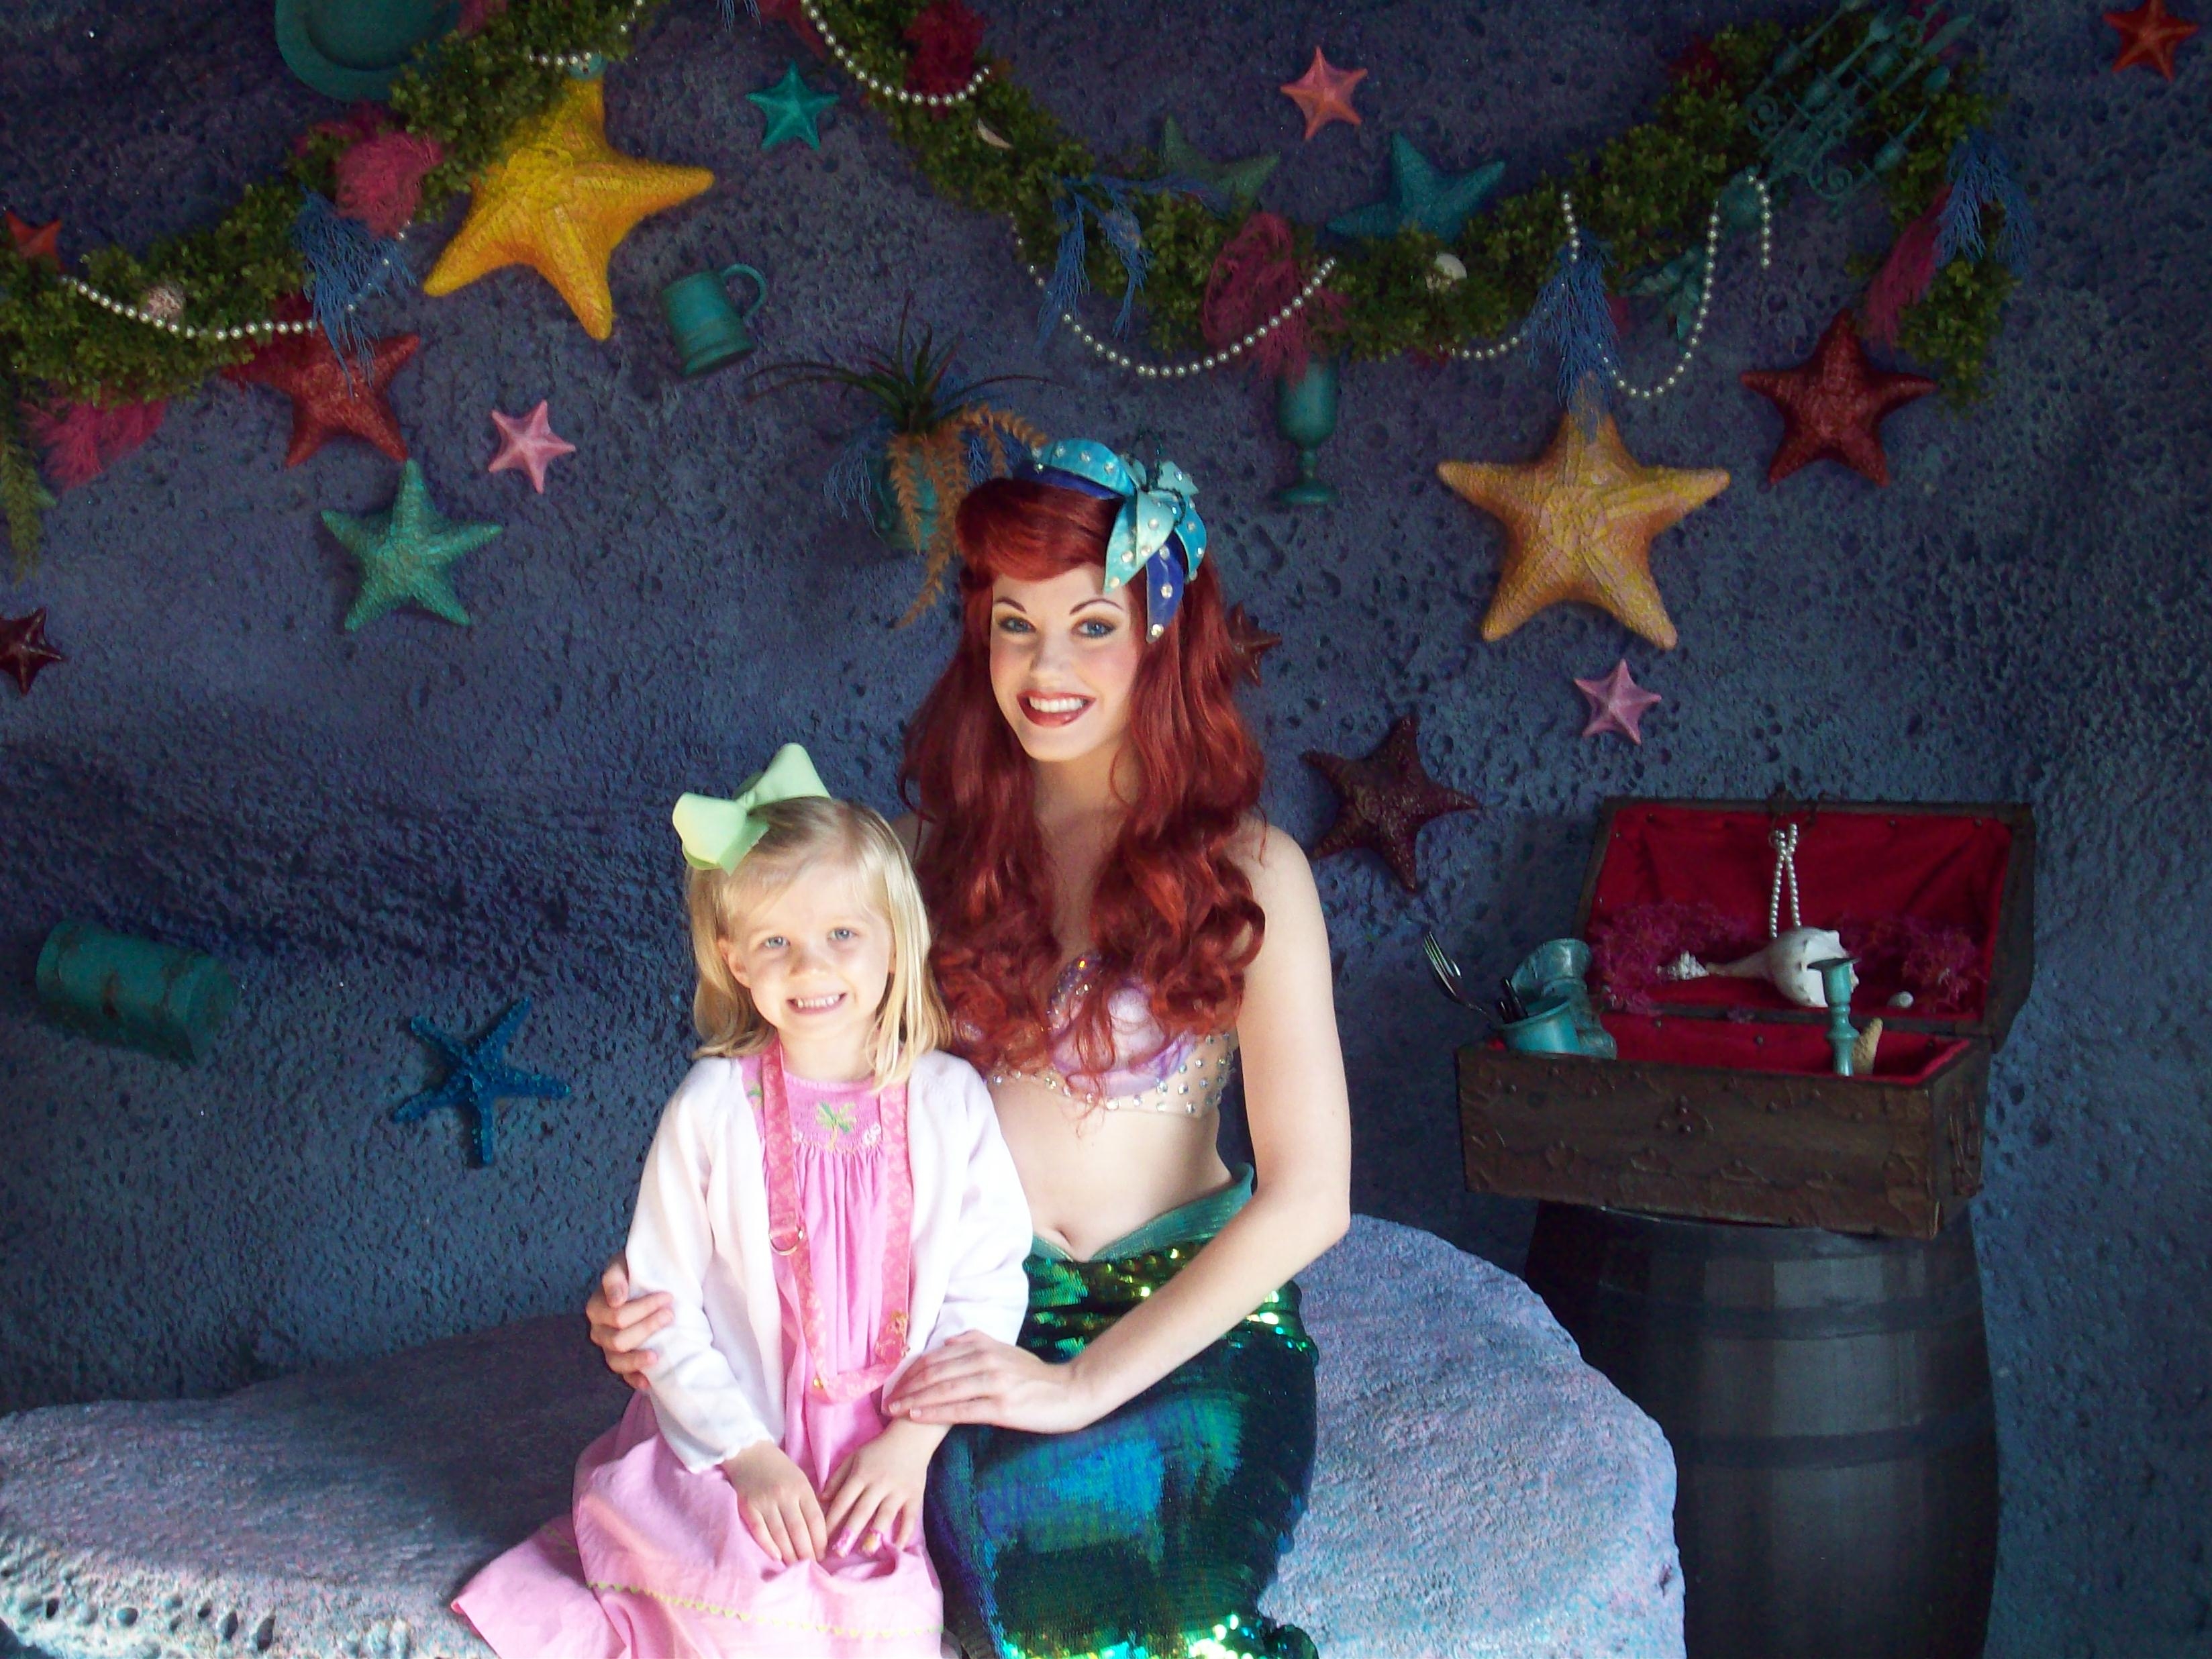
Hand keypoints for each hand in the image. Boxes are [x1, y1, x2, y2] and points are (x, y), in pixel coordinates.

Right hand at [584, 1257, 673, 1390]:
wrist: (645, 1284)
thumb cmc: (634, 1273)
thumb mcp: (623, 1264)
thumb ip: (615, 1276)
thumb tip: (616, 1300)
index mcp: (596, 1308)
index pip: (617, 1315)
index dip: (643, 1308)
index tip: (668, 1296)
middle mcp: (599, 1331)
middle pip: (619, 1339)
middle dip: (647, 1327)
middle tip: (670, 1314)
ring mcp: (608, 1349)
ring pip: (617, 1362)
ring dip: (638, 1359)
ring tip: (658, 1354)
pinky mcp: (621, 1362)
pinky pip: (623, 1377)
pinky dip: (634, 1380)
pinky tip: (648, 1382)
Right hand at [722, 1441, 829, 1564]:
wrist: (749, 1454)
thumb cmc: (779, 1469)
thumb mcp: (800, 1480)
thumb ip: (808, 1503)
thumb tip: (819, 1534)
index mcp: (801, 1487)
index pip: (815, 1519)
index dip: (820, 1540)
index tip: (824, 1555)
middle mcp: (784, 1495)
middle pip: (798, 1530)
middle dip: (807, 1552)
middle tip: (811, 1566)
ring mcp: (765, 1501)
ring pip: (780, 1534)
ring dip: (790, 1554)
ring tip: (796, 1566)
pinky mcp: (748, 1507)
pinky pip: (760, 1532)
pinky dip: (769, 1546)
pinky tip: (777, 1557)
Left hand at [821, 1419, 940, 1554]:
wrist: (911, 1436)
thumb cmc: (879, 1449)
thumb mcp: (854, 1457)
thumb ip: (838, 1478)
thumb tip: (821, 1500)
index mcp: (861, 1474)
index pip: (843, 1501)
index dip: (831, 1520)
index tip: (821, 1539)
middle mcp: (879, 1483)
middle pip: (862, 1510)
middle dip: (850, 1532)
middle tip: (838, 1553)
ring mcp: (898, 1490)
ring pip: (886, 1514)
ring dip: (875, 1534)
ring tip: (865, 1552)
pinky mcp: (915, 1495)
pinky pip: (910, 1516)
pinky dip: (905, 1532)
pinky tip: (898, 1547)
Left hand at [881, 1332, 1101, 1434]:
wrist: (1071, 1391)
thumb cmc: (1035, 1376)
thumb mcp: (1005, 1351)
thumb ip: (976, 1344)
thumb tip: (946, 1342)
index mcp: (984, 1344)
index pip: (935, 1356)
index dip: (910, 1370)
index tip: (893, 1384)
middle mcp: (986, 1359)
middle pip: (934, 1371)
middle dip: (905, 1386)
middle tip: (885, 1400)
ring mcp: (994, 1382)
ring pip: (943, 1389)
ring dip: (913, 1399)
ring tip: (893, 1409)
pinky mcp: (1001, 1406)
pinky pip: (960, 1409)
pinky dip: (934, 1411)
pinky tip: (916, 1414)